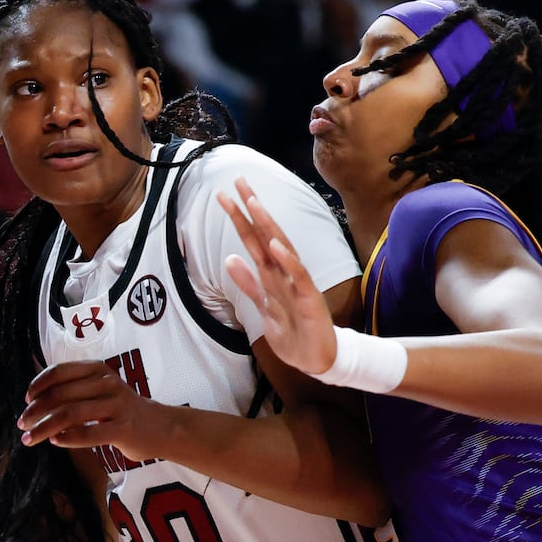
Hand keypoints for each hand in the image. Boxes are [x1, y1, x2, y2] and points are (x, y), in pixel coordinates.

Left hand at [18, 360, 172, 458]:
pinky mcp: (123, 428)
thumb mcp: (100, 390)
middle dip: (36, 411)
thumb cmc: (121, 410)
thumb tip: (34, 402)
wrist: (159, 427)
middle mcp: (107, 383)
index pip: (60, 372)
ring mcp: (117, 405)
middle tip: (22, 424)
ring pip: (70, 415)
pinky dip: (67, 439)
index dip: (38, 385)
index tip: (26, 400)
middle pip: (60, 395)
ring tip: (30, 439)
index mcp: (98, 369)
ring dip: (44, 428)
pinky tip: (55, 441)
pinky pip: (88, 433)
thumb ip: (74, 390)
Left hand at [218, 179, 337, 375]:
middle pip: (266, 235)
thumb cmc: (293, 331)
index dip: (239, 217)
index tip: (224, 194)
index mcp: (272, 274)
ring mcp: (298, 284)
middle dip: (252, 209)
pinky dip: (287, 261)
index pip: (253, 240)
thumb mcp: (264, 307)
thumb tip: (229, 259)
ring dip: (268, 227)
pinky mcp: (309, 299)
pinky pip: (298, 277)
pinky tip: (275, 245)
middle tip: (238, 182)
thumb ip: (249, 284)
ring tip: (255, 205)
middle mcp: (285, 273)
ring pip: (281, 250)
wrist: (317, 359)